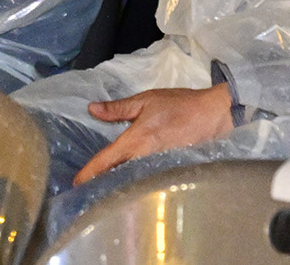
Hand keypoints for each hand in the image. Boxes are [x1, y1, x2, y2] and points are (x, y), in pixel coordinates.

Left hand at [74, 83, 233, 184]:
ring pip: (132, 178)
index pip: (106, 160)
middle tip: (85, 189)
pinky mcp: (169, 170)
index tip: (75, 183)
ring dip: (118, 183)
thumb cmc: (179, 105)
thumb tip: (92, 109)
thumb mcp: (145, 100)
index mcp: (135, 140)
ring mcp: (158, 167)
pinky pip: (148, 178)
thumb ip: (118, 109)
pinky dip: (136, 181)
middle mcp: (144, 158)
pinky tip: (130, 182)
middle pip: (117, 175)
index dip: (89, 172)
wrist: (214, 115)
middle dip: (101, 182)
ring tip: (102, 188)